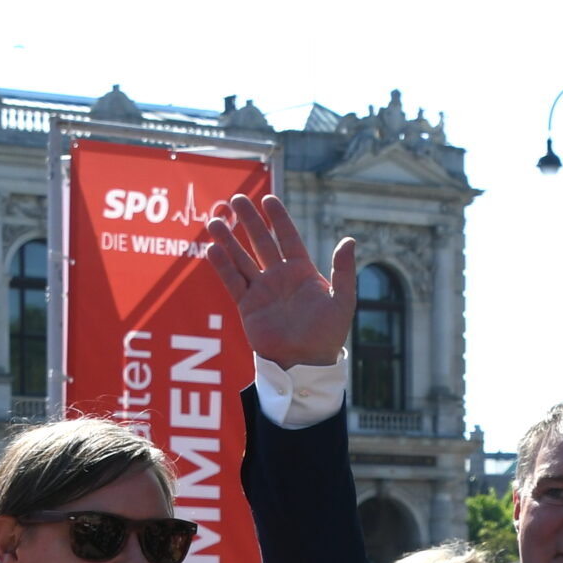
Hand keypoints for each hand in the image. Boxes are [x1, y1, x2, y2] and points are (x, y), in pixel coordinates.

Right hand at [204, 194, 356, 367]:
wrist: (305, 363)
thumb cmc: (327, 335)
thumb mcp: (342, 301)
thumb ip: (343, 271)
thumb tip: (349, 241)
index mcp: (302, 271)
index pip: (287, 237)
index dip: (278, 218)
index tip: (267, 199)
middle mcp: (279, 277)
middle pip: (261, 242)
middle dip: (249, 221)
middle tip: (236, 199)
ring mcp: (262, 290)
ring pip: (242, 259)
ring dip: (229, 240)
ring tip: (215, 220)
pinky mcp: (247, 306)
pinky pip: (233, 282)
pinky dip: (223, 266)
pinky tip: (213, 249)